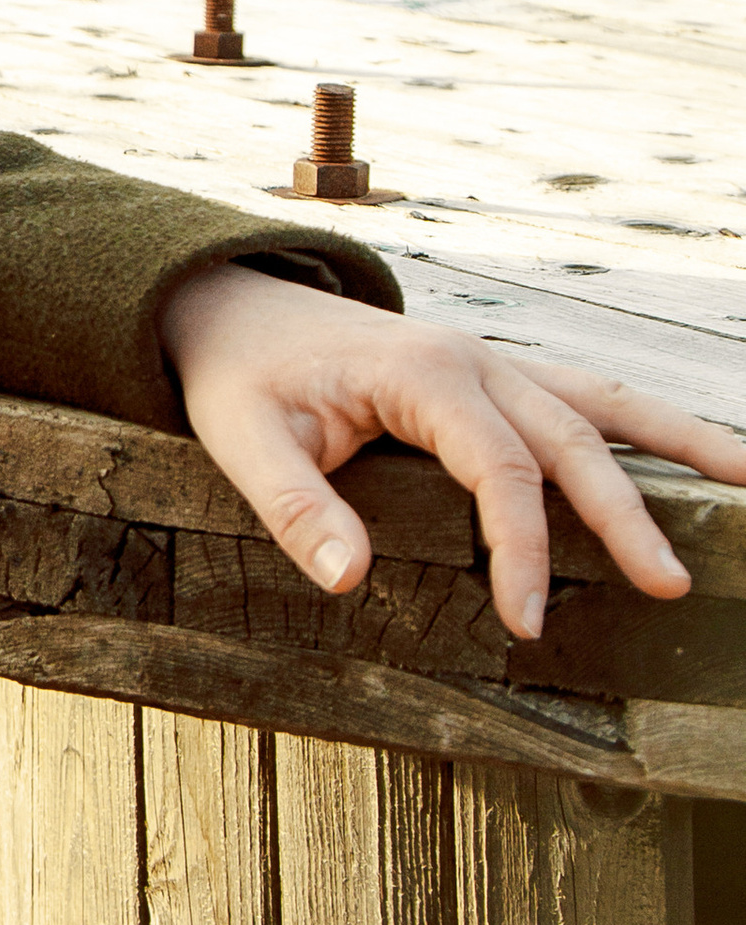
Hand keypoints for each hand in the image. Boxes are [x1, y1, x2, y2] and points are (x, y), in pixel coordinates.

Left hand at [159, 262, 745, 640]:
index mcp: (422, 372)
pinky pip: (580, 400)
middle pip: (570, 438)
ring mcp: (491, 362)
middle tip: (669, 581)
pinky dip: (637, 426)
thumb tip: (348, 578)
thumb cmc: (241, 377)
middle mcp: (474, 359)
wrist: (233, 306)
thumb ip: (295, 508)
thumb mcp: (244, 440)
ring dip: (676, 440)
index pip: (497, 467)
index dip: (518, 546)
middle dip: (623, 514)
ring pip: (600, 403)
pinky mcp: (493, 377)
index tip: (525, 618)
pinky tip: (690, 454)